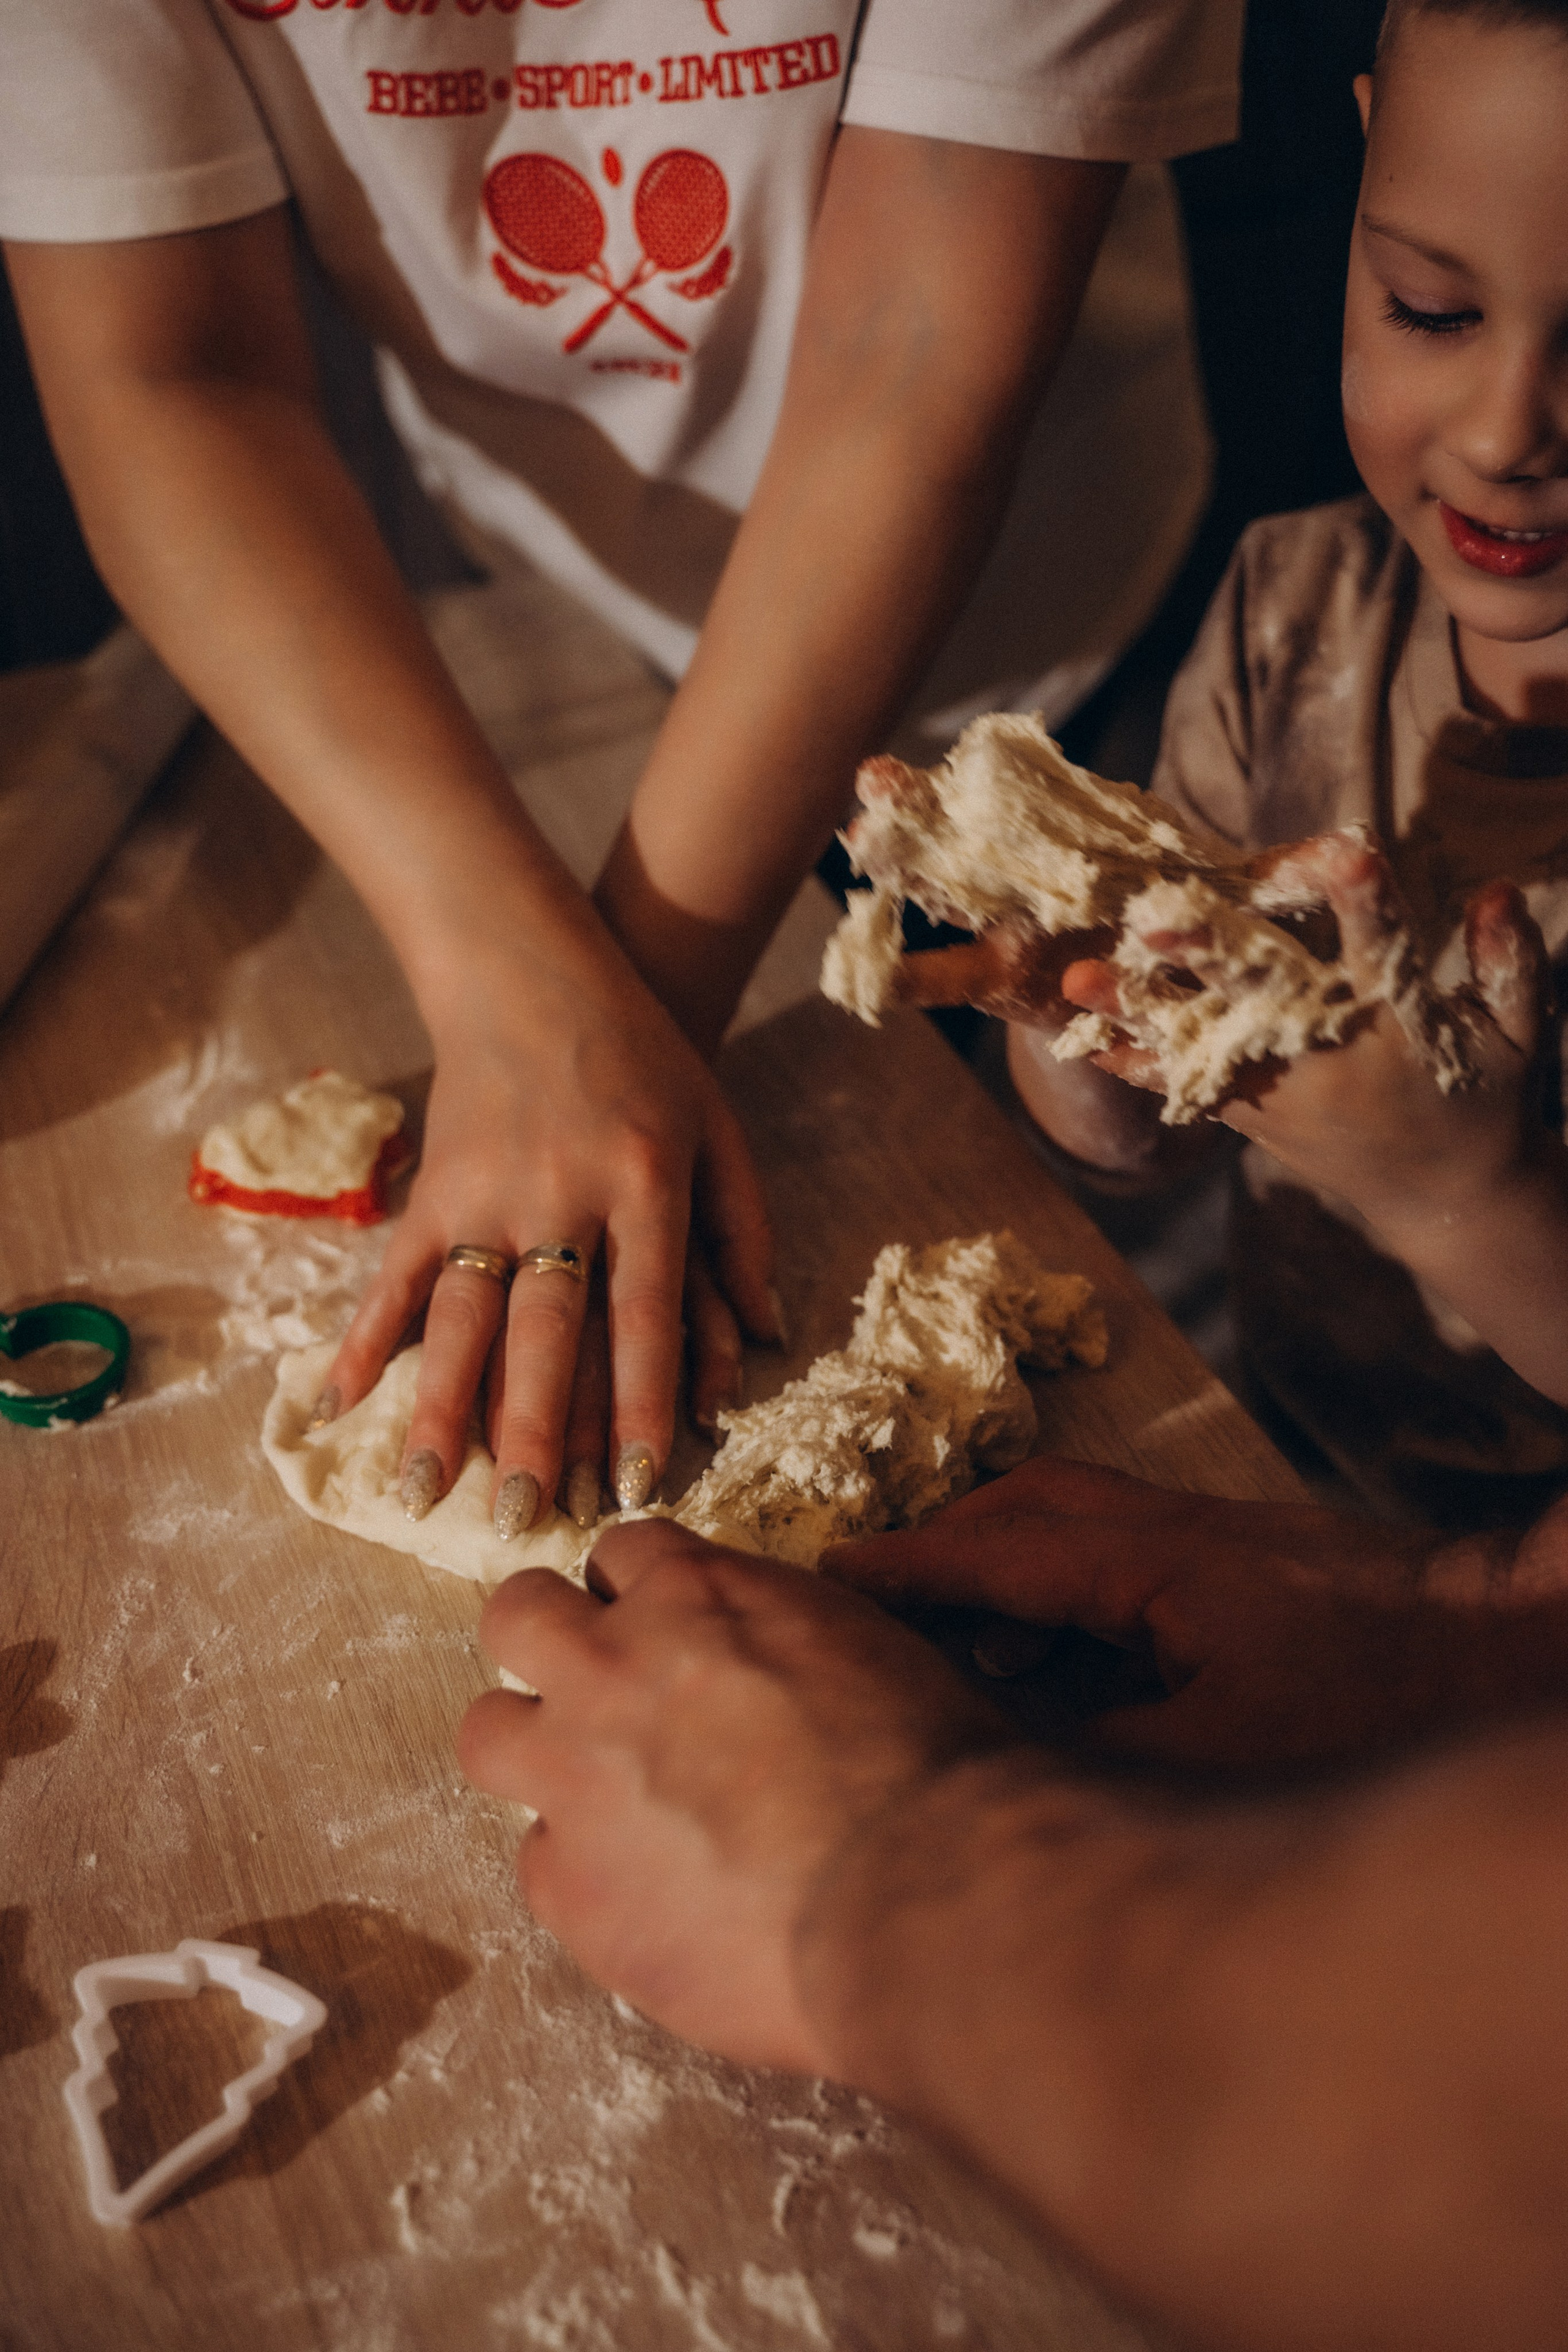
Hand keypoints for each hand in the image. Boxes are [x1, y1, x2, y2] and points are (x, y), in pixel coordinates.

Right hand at [323, 936, 779, 1538]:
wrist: (539, 972)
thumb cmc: (647, 1060)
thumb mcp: (719, 1129)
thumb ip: (744, 1233)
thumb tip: (769, 1338)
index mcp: (645, 1186)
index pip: (647, 1317)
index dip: (642, 1406)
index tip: (636, 1486)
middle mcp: (563, 1196)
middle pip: (548, 1334)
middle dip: (537, 1433)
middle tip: (527, 1519)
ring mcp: (487, 1193)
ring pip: (463, 1318)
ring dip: (440, 1410)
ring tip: (424, 1493)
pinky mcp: (433, 1187)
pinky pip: (396, 1276)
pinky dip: (366, 1340)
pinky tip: (338, 1404)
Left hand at [457, 1518, 1011, 2069]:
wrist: (924, 1893)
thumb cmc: (934, 1770)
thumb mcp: (864, 1646)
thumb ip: (781, 1640)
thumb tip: (771, 1668)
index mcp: (699, 1594)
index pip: (621, 1551)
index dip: (638, 1595)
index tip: (659, 1629)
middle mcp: (617, 1666)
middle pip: (517, 1614)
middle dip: (545, 1642)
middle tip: (591, 1690)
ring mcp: (577, 1775)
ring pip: (487, 1731)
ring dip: (533, 1752)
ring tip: (593, 1795)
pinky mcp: (570, 1886)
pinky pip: (540, 1866)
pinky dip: (585, 1878)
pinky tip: (651, 1900)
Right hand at [823, 1455, 1482, 1770]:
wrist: (1505, 1647)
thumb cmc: (1375, 1700)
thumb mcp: (1219, 1749)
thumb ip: (1098, 1748)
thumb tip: (1000, 1763)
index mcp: (1154, 1561)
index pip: (999, 1551)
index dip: (908, 1569)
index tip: (828, 1575)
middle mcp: (1181, 1535)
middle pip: (1035, 1511)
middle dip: (951, 1551)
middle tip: (881, 1600)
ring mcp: (1225, 1552)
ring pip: (1086, 1541)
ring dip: (1017, 1586)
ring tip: (961, 1656)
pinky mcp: (1262, 1583)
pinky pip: (1136, 1579)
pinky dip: (1080, 1618)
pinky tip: (1072, 1684)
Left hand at [1063, 836, 1550, 1231]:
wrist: (1444, 1198)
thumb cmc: (1485, 1099)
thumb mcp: (1519, 1035)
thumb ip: (1511, 962)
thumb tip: (1499, 888)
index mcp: (1397, 1022)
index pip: (1382, 947)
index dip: (1366, 900)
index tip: (1346, 854)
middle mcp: (1328, 1055)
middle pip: (1263, 991)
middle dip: (1207, 955)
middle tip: (1151, 919)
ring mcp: (1281, 1090)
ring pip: (1202, 1040)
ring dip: (1138, 1010)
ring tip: (1076, 980)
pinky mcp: (1251, 1115)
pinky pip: (1183, 1087)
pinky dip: (1133, 1061)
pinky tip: (1077, 1036)